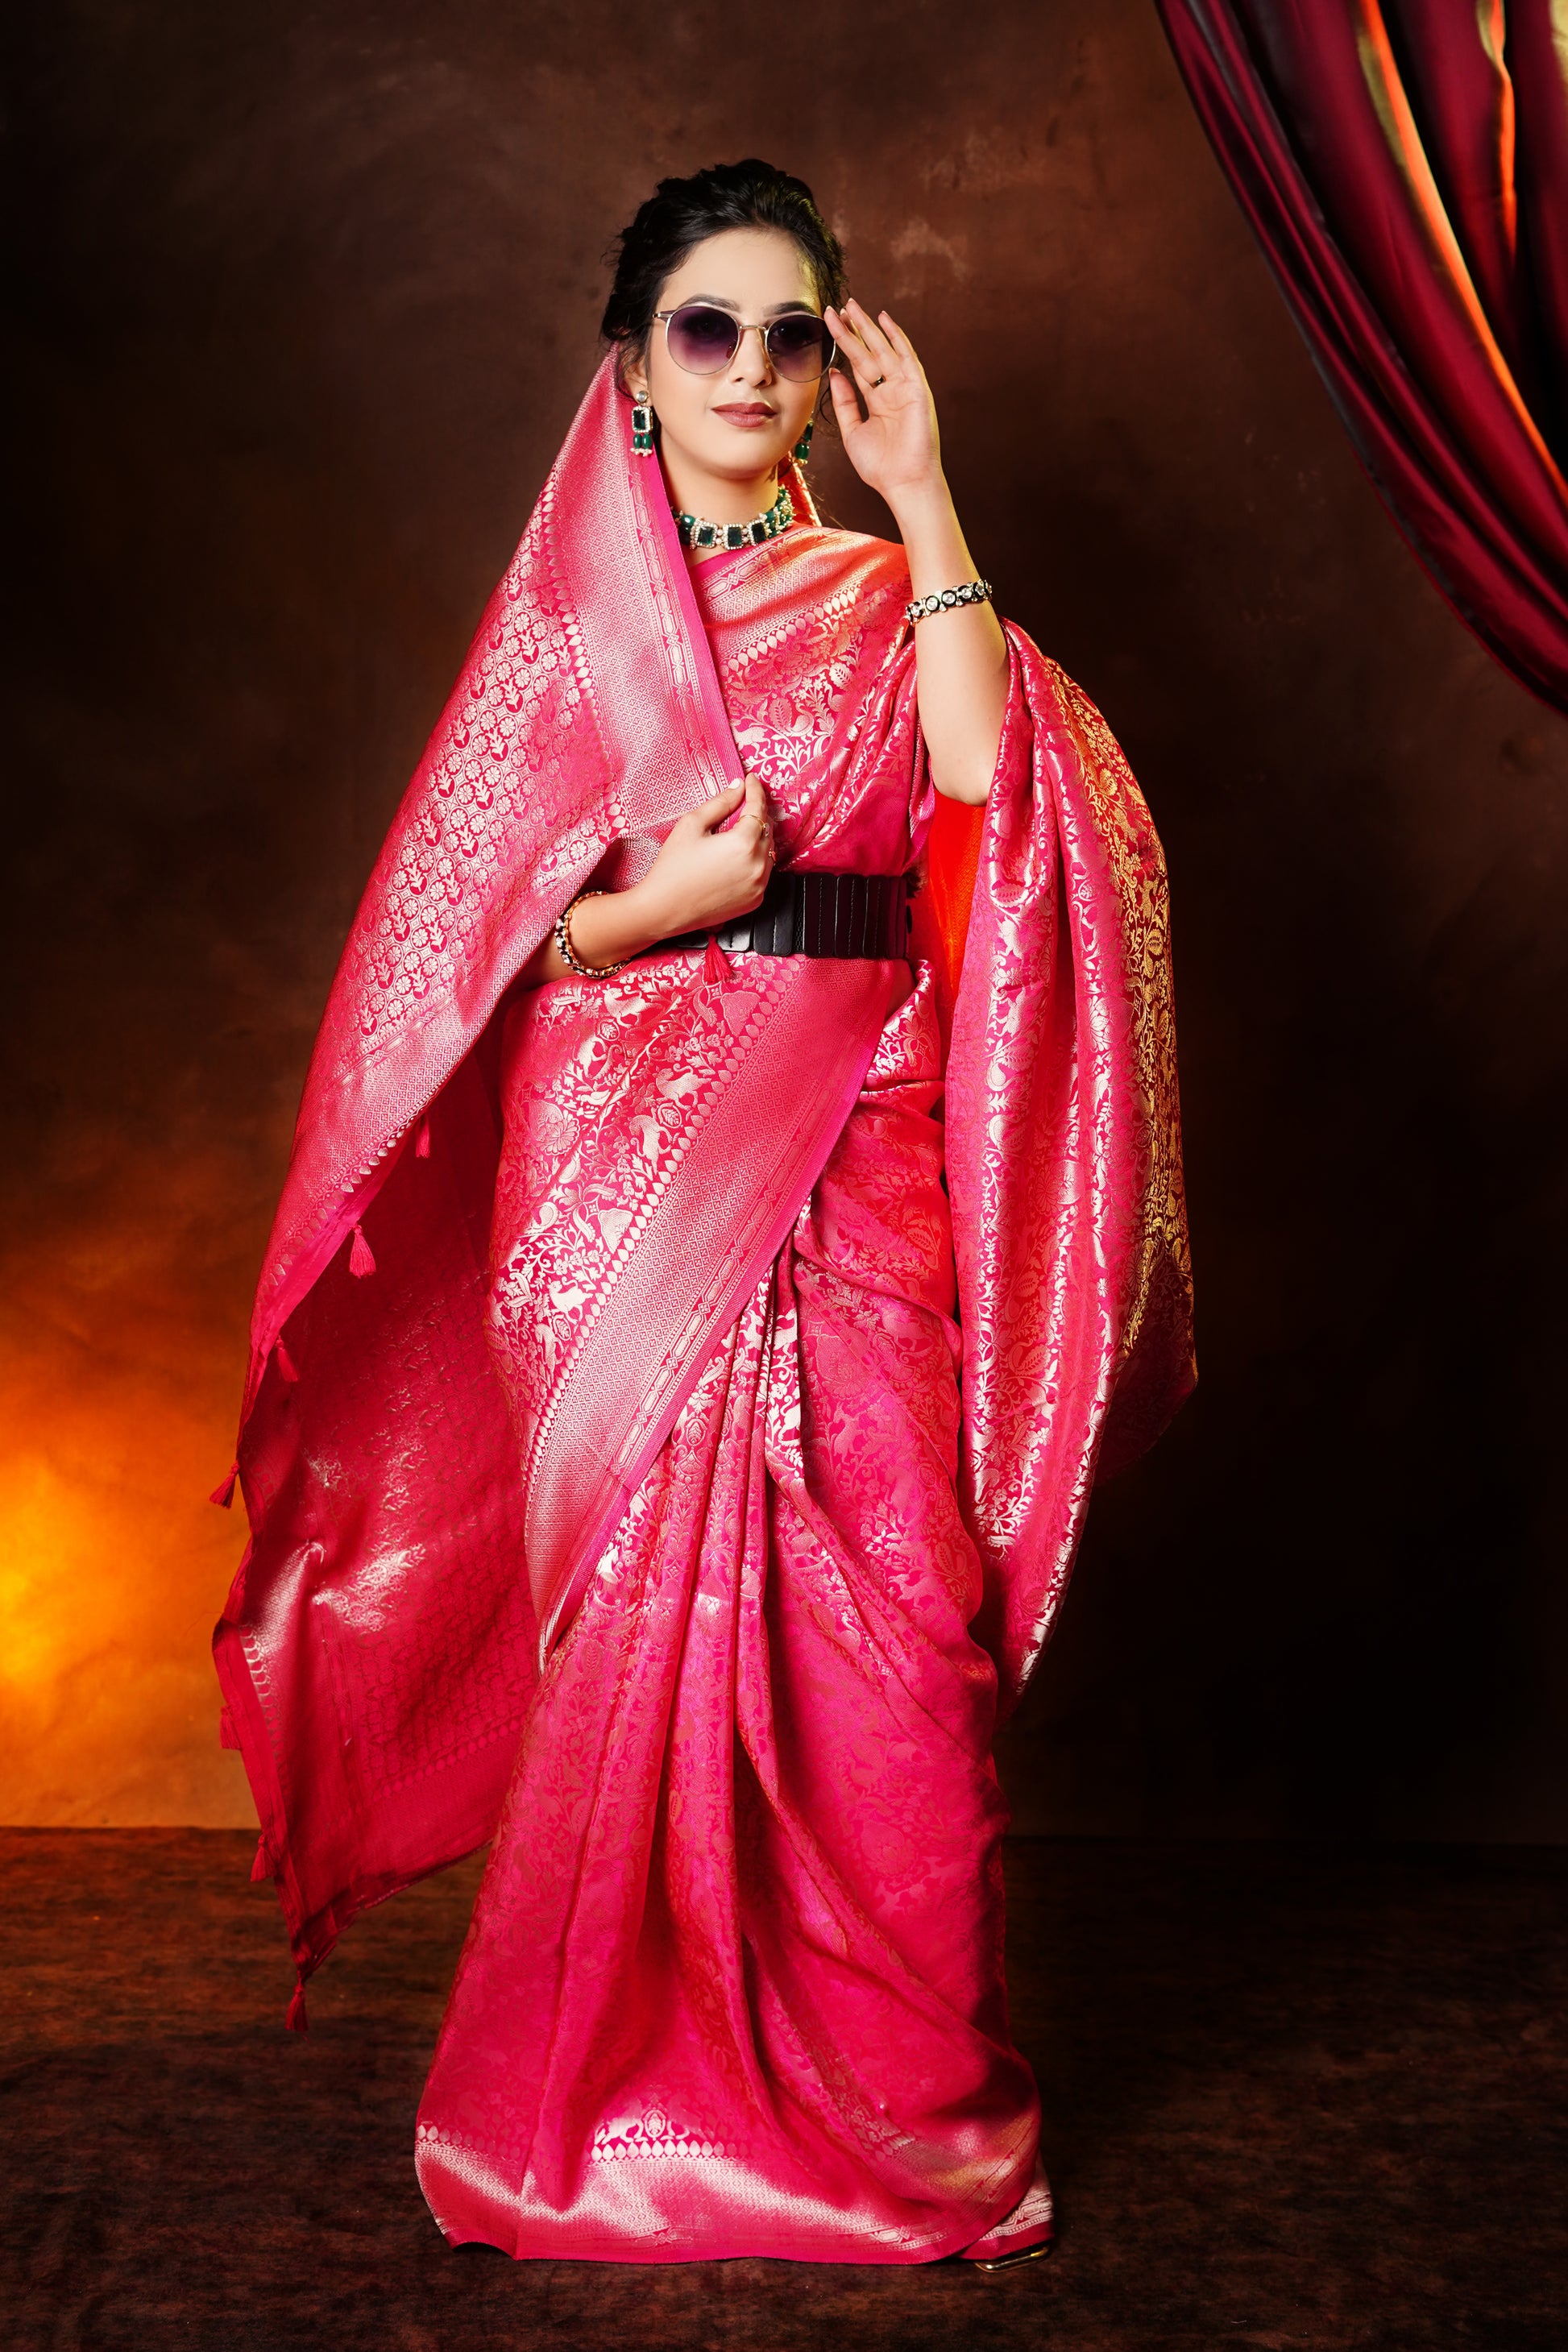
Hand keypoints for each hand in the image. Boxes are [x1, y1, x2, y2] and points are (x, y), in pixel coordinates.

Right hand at [636, 773, 775, 937]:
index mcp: (743, 843)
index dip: (755, 790)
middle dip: (757, 813)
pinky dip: (755, 861)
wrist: (664, 909)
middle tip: (744, 803)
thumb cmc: (673, 867)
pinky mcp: (755, 900)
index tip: (751, 780)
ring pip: (768, 851)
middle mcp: (758, 865)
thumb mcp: (692, 825)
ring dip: (758, 838)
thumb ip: (720, 802)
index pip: (758, 807)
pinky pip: (763, 873)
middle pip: (767, 829)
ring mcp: (759, 886)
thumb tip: (738, 787)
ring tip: (739, 830)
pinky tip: (736, 857)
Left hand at [825, 299, 942, 508]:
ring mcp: (905, 388)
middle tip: (837, 307)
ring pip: (883, 350)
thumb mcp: (852, 431)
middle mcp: (892, 390)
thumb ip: (844, 402)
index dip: (844, 346)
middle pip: (869, 352)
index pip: (859, 366)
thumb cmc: (880, 466)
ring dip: (868, 327)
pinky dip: (896, 337)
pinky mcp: (917, 389)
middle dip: (853, 330)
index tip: (830, 325)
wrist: (903, 483)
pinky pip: (906, 357)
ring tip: (851, 306)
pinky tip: (884, 319)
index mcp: (878, 401)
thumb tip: (835, 373)